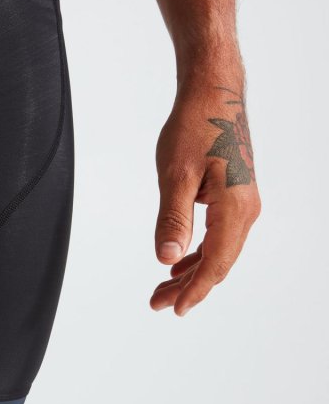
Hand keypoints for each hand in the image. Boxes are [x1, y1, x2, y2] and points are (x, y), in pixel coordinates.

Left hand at [151, 72, 260, 314]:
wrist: (214, 94)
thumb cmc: (196, 127)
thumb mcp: (175, 175)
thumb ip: (172, 219)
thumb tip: (166, 258)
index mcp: (235, 208)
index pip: (215, 263)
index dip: (194, 290)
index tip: (173, 309)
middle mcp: (246, 210)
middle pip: (218, 262)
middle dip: (188, 286)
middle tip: (157, 303)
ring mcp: (242, 203)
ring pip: (218, 250)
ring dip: (191, 270)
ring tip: (162, 288)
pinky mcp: (233, 195)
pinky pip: (218, 234)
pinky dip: (198, 251)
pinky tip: (178, 260)